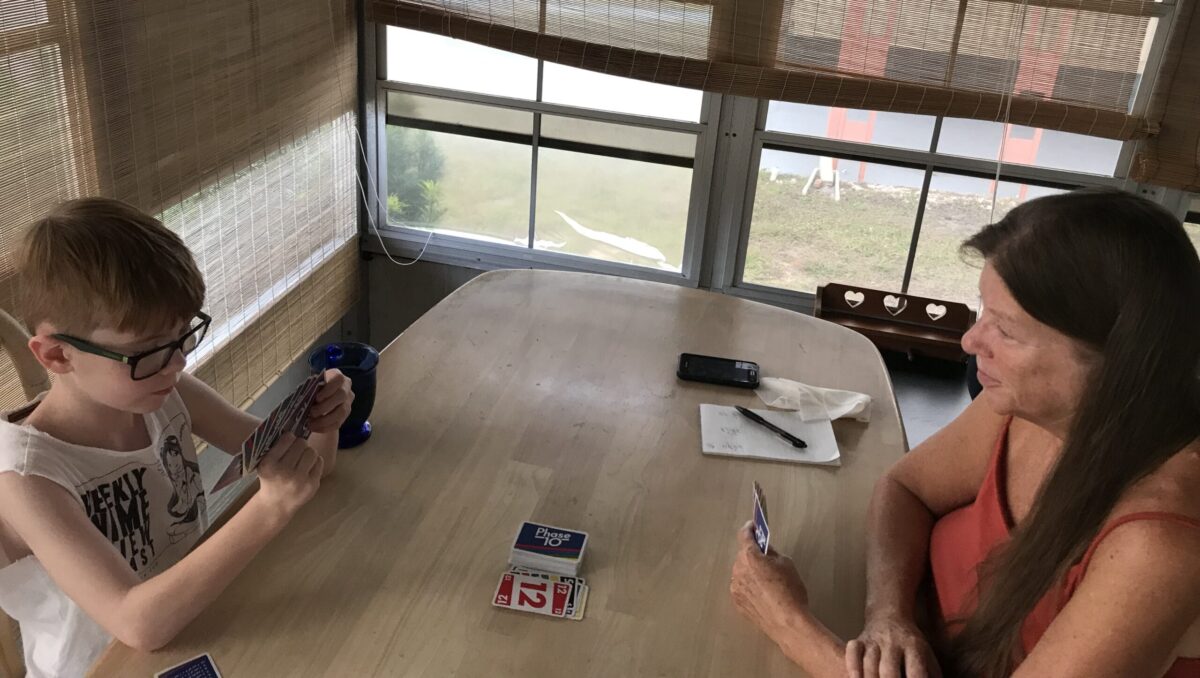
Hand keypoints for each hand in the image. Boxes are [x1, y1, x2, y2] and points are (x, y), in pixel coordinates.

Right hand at [255, 432, 322, 519]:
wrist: (276, 504)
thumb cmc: (271, 478)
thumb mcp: (265, 463)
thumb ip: (276, 447)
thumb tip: (293, 425)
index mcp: (269, 464)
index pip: (287, 438)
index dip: (289, 438)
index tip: (288, 442)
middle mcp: (284, 472)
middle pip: (301, 443)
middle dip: (300, 445)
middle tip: (296, 451)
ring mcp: (299, 480)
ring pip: (312, 452)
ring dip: (308, 453)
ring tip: (301, 460)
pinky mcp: (312, 485)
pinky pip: (319, 462)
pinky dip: (315, 462)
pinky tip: (307, 468)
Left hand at [308, 368, 353, 433]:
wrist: (319, 400)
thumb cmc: (313, 390)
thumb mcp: (311, 386)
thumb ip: (310, 390)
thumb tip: (303, 399)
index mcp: (337, 377)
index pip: (339, 379)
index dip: (329, 389)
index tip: (317, 398)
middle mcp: (346, 388)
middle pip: (341, 396)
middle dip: (326, 406)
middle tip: (311, 412)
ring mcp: (348, 402)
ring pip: (342, 412)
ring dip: (325, 419)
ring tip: (311, 423)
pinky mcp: (346, 415)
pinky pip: (339, 423)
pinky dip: (326, 427)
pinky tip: (315, 428)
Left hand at [730, 521, 809, 640]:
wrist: (787, 622)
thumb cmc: (790, 591)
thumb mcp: (786, 563)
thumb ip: (771, 553)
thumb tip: (765, 551)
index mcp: (749, 556)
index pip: (744, 536)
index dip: (749, 529)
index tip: (753, 526)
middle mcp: (738, 570)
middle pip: (743, 555)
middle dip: (753, 554)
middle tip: (766, 558)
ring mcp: (735, 587)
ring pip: (741, 572)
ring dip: (750, 571)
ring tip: (766, 580)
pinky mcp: (737, 602)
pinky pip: (741, 587)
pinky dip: (749, 586)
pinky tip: (762, 593)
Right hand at [845, 613, 940, 677]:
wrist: (889, 615)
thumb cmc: (911, 645)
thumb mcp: (927, 656)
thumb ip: (932, 676)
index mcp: (914, 647)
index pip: (916, 672)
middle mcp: (893, 642)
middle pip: (889, 670)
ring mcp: (874, 640)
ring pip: (869, 663)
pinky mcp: (859, 640)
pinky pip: (852, 652)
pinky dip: (853, 667)